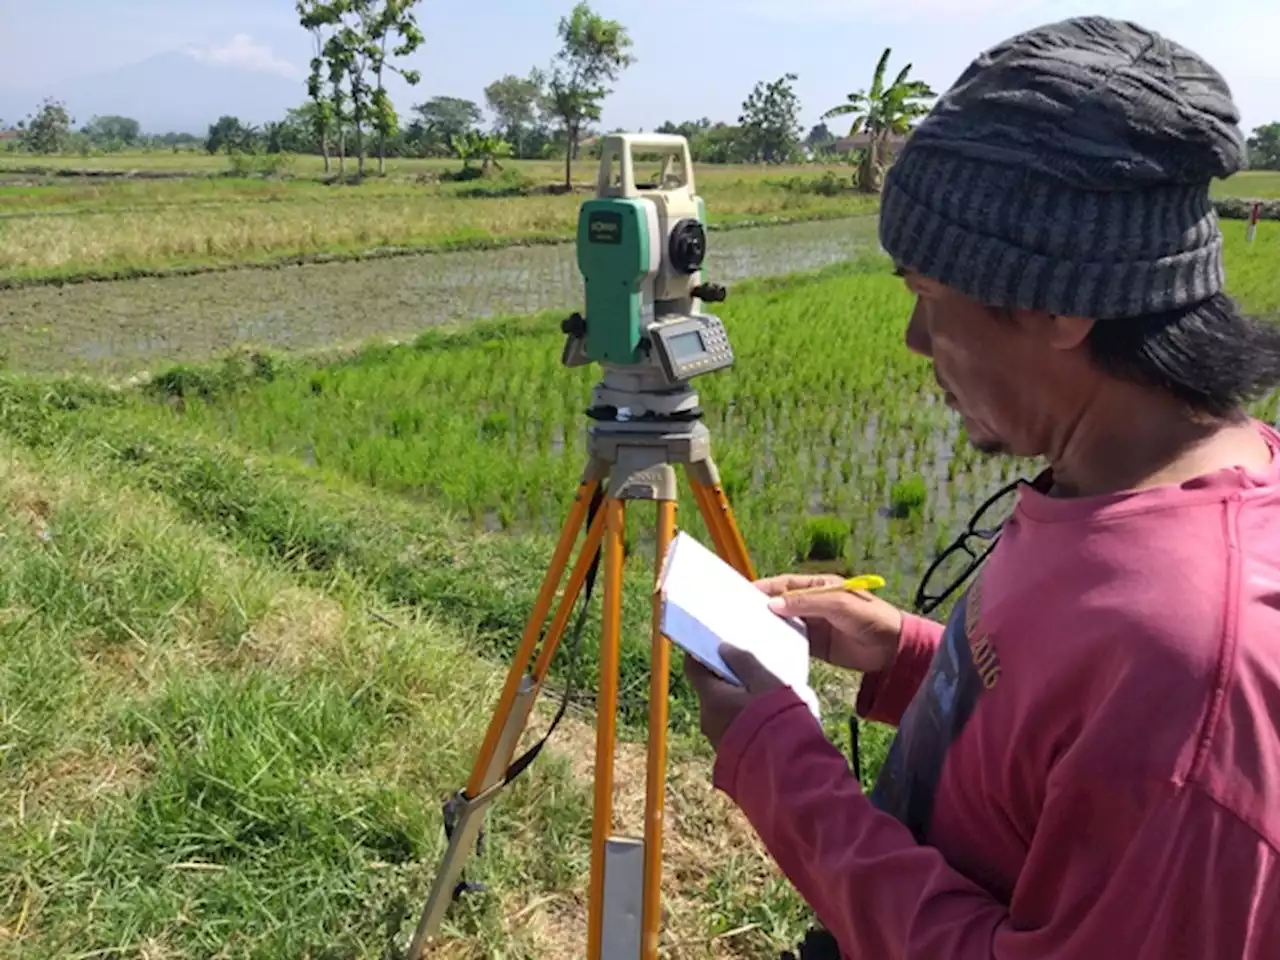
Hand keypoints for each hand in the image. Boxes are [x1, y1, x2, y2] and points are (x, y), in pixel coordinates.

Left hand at [683, 645, 784, 750]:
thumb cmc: (777, 718)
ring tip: (764, 695)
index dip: (702, 653)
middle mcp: (707, 719)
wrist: (788, 768)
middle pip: (710, 690)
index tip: (715, 644)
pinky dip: (744, 719)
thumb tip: (724, 648)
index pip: (693, 667)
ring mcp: (717, 740)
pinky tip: (767, 718)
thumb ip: (744, 661)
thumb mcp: (766, 681)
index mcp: (711, 698)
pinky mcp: (732, 755)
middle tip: (749, 668)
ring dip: (737, 701)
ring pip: (722, 710)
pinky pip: (733, 729)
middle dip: (726, 679)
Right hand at [754, 574, 903, 674]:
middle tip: (738, 617)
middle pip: (781, 604)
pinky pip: (793, 643)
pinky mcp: (816, 647)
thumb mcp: (839, 605)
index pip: (785, 585)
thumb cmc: (870, 618)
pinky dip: (780, 645)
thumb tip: (772, 604)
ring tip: (746, 635)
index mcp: (818, 587)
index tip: (743, 595)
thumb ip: (806, 603)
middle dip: (762, 609)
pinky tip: (766, 651)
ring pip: (784, 625)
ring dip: (769, 628)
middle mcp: (812, 605)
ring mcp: (814, 626)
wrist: (893, 650)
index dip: (765, 588)